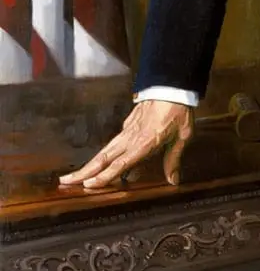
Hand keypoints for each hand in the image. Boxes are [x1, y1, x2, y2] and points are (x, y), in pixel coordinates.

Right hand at [58, 100, 193, 188]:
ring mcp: (128, 130)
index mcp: (144, 143)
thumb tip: (173, 181)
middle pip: (103, 158)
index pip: (120, 163)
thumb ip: (174, 159)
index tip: (88, 185)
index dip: (104, 176)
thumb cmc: (179, 111)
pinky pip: (114, 142)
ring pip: (105, 150)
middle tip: (65, 182)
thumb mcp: (183, 136)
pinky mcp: (129, 123)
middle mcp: (131, 138)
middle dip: (84, 171)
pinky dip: (103, 154)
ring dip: (88, 163)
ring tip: (73, 175)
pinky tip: (99, 160)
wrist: (172, 85)